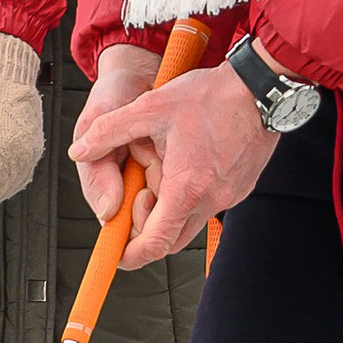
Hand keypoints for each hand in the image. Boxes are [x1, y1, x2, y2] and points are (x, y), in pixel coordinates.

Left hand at [69, 58, 272, 267]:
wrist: (261, 88)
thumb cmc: (213, 96)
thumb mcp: (150, 107)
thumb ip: (109, 131)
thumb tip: (80, 150)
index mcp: (186, 188)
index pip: (154, 243)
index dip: (130, 253)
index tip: (115, 249)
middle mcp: (212, 200)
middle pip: (171, 240)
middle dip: (146, 226)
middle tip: (138, 192)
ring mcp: (230, 196)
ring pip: (190, 221)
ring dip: (168, 207)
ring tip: (162, 166)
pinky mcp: (240, 188)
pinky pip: (208, 205)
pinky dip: (189, 195)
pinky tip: (185, 162)